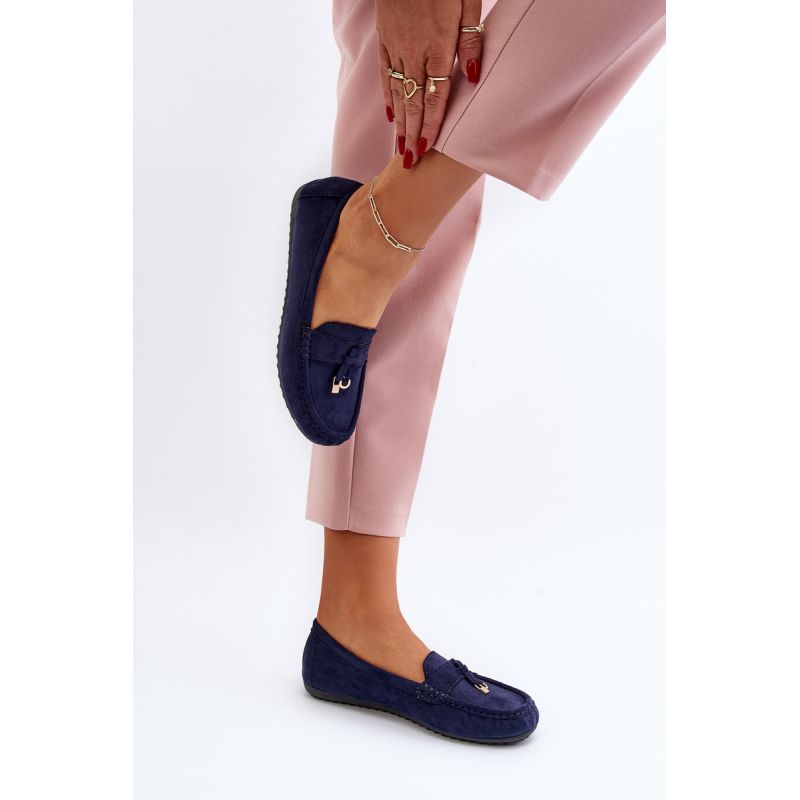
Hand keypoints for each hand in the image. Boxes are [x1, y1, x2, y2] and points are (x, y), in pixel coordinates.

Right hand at [376, 0, 482, 167]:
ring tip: (399, 149)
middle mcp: (414, 50)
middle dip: (411, 134)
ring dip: (399, 123)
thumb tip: (471, 80)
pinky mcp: (385, 38)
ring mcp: (396, 45)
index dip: (430, 125)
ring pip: (397, 92)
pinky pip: (385, 73)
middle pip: (413, 101)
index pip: (434, 95)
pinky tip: (390, 116)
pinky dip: (388, 96)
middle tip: (409, 163)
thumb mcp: (468, 4)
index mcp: (438, 45)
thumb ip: (471, 43)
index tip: (426, 150)